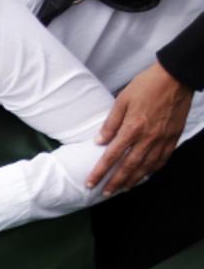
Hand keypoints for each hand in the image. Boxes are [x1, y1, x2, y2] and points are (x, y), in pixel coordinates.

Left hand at [88, 62, 192, 195]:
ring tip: (123, 188)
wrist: (176, 75)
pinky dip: (153, 169)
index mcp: (132, 128)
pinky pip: (163, 158)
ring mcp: (163, 138)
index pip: (112, 156)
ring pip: (147, 166)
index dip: (100, 172)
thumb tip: (99, 141)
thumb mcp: (122, 100)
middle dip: (116, 182)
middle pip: (129, 166)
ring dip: (134, 179)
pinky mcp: (174, 136)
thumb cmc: (147, 85)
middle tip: (106, 192)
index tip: (91, 183)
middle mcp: (148, 137)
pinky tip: (146, 174)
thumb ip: (110, 123)